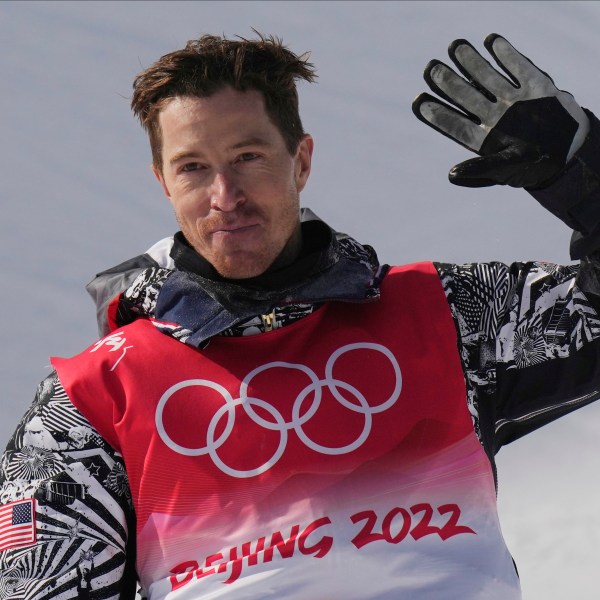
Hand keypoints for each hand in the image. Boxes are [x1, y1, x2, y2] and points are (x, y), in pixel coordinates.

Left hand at [412, 34, 588, 187]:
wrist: (569, 155)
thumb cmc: (531, 168)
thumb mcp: (504, 170)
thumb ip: (478, 171)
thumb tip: (451, 175)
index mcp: (483, 138)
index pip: (454, 124)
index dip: (436, 113)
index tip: (418, 102)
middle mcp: (493, 117)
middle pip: (465, 96)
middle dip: (447, 81)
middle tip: (430, 68)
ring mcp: (513, 100)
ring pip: (487, 78)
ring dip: (471, 62)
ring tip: (455, 46)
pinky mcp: (535, 87)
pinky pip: (518, 67)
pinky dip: (506, 54)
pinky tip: (491, 41)